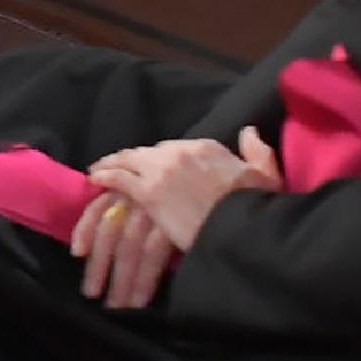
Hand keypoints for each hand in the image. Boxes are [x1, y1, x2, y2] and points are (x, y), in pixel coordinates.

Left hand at [72, 130, 280, 309]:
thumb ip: (257, 152)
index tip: (154, 164)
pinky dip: (104, 175)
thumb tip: (250, 131)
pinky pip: (118, 178)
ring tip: (100, 169)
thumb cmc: (257, 208)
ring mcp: (161, 170)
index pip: (176, 148)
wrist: (242, 229)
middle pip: (148, 152)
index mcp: (207, 148)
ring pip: (128, 160)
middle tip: (119, 164)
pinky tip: (94, 178)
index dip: (162, 157)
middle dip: (133, 158)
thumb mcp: (266, 176)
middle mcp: (180, 152)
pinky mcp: (148, 192)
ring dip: (112, 163)